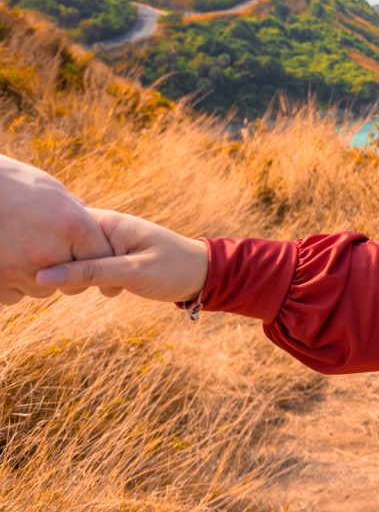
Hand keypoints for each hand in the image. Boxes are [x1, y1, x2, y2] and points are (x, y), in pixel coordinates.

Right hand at [0, 153, 113, 306]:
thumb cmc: (14, 185)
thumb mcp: (54, 193)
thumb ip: (76, 215)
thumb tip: (93, 225)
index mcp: (73, 227)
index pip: (101, 257)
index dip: (95, 257)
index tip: (85, 254)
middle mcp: (49, 253)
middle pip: (73, 281)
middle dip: (67, 271)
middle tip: (49, 250)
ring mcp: (20, 271)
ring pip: (43, 289)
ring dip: (37, 277)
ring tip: (21, 249)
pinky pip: (15, 295)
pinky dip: (11, 282)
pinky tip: (4, 259)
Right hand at [36, 209, 207, 303]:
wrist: (202, 275)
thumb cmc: (173, 269)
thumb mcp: (133, 272)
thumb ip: (91, 273)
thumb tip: (44, 277)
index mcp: (109, 222)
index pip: (62, 224)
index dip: (52, 246)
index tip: (56, 269)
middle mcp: (105, 228)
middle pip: (64, 244)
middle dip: (68, 268)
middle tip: (103, 282)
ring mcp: (107, 243)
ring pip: (74, 260)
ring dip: (82, 278)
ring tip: (114, 285)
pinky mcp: (110, 258)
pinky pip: (87, 268)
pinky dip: (93, 281)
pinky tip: (113, 289)